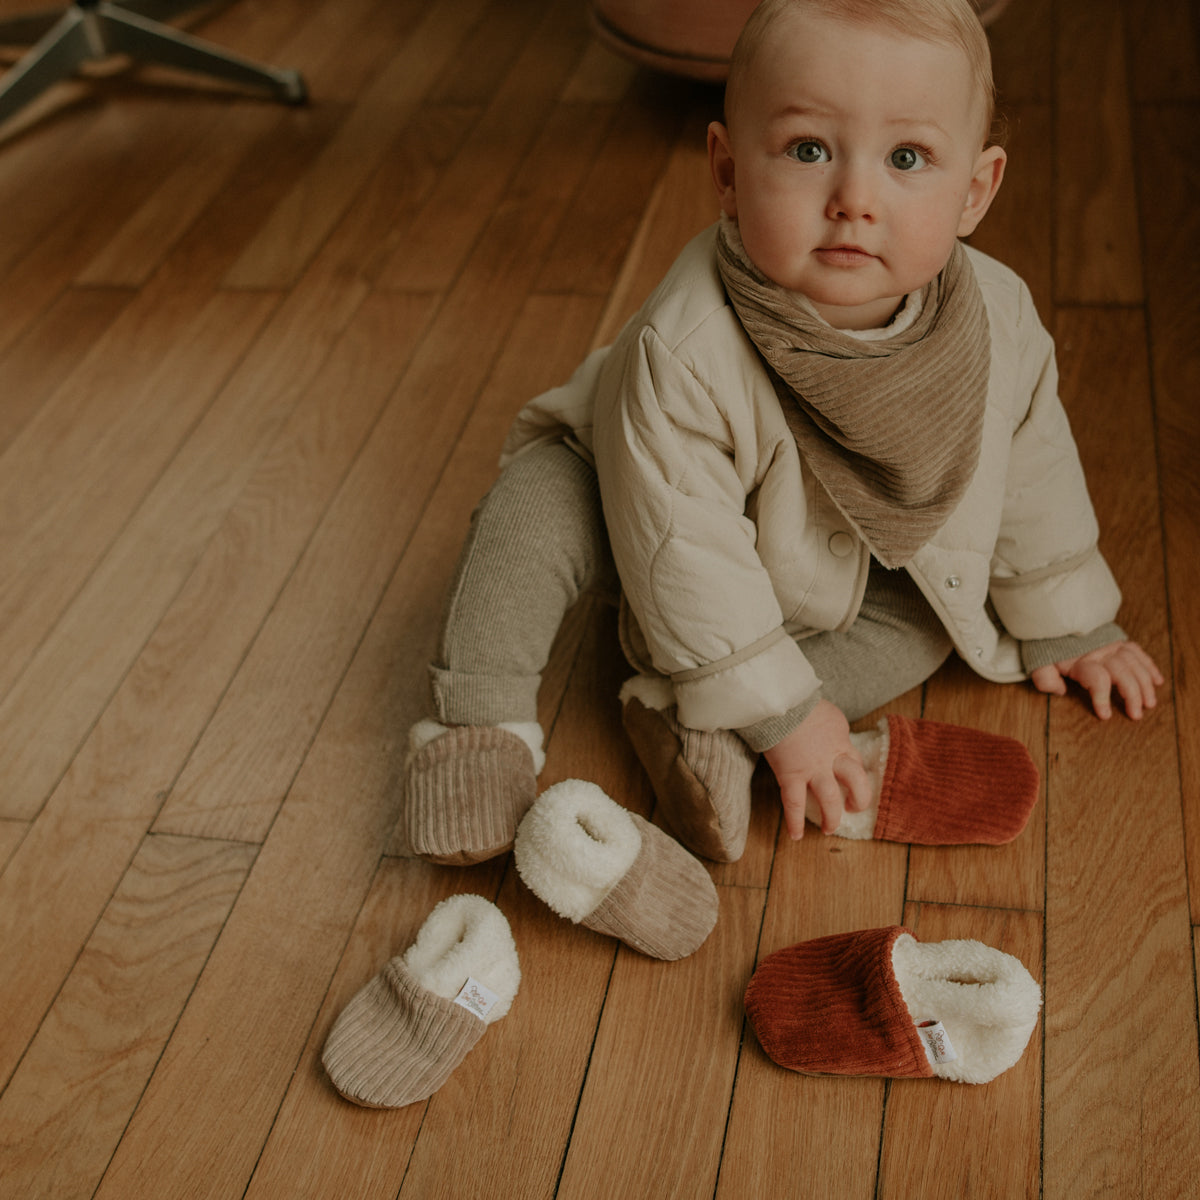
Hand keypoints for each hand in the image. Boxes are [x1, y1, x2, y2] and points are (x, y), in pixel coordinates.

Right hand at [763, 699, 872, 839]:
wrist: (781, 703)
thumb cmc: (799, 702)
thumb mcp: (825, 712)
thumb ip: (830, 726)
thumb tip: (828, 730)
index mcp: (840, 739)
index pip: (855, 760)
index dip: (856, 773)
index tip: (852, 782)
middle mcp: (832, 757)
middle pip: (856, 782)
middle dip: (859, 798)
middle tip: (852, 808)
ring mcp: (812, 769)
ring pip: (831, 799)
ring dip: (832, 817)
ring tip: (829, 829)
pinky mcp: (791, 776)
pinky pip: (795, 804)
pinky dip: (795, 822)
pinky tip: (795, 836)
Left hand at [1030, 639, 1163, 719]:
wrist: (1052, 618)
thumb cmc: (1046, 646)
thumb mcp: (1038, 663)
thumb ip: (1045, 678)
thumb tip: (1060, 692)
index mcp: (1080, 660)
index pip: (1097, 679)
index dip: (1102, 698)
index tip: (1105, 716)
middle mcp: (1099, 652)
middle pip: (1122, 673)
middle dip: (1132, 695)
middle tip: (1136, 714)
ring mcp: (1110, 645)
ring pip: (1134, 664)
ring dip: (1145, 684)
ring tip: (1150, 703)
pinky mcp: (1117, 640)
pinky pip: (1138, 652)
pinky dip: (1149, 666)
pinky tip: (1157, 681)